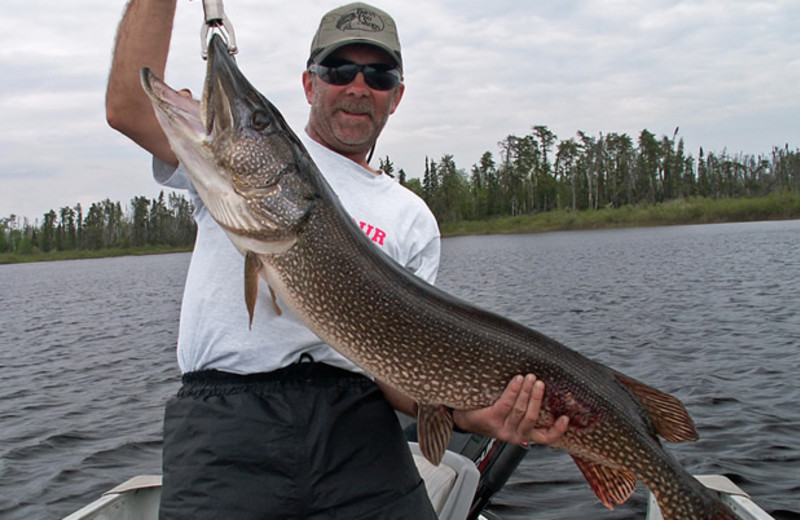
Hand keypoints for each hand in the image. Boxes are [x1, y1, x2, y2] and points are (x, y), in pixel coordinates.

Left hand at [453, 374, 568, 445]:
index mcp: (523, 435)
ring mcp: (502, 429)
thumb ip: (525, 411)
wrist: (464, 418)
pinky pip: (506, 403)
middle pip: (532, 417)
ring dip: (526, 391)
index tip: (565, 418)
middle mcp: (514, 435)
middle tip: (541, 384)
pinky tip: (517, 380)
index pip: (545, 438)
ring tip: (530, 378)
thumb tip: (542, 389)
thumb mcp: (510, 417)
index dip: (557, 430)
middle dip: (537, 398)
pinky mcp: (491, 420)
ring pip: (520, 410)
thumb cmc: (490, 414)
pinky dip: (513, 390)